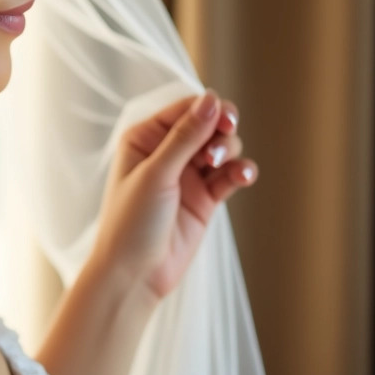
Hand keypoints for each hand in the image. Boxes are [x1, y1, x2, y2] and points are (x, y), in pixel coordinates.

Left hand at [89, 90, 258, 301]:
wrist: (135, 274)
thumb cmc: (131, 222)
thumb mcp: (156, 173)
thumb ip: (185, 137)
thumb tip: (210, 99)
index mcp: (144, 138)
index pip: (184, 109)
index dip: (207, 108)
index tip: (226, 119)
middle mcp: (167, 152)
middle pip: (207, 124)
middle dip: (221, 128)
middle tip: (225, 136)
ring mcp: (187, 175)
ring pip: (222, 148)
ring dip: (229, 150)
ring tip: (219, 165)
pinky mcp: (205, 198)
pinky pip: (229, 175)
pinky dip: (240, 172)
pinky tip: (243, 175)